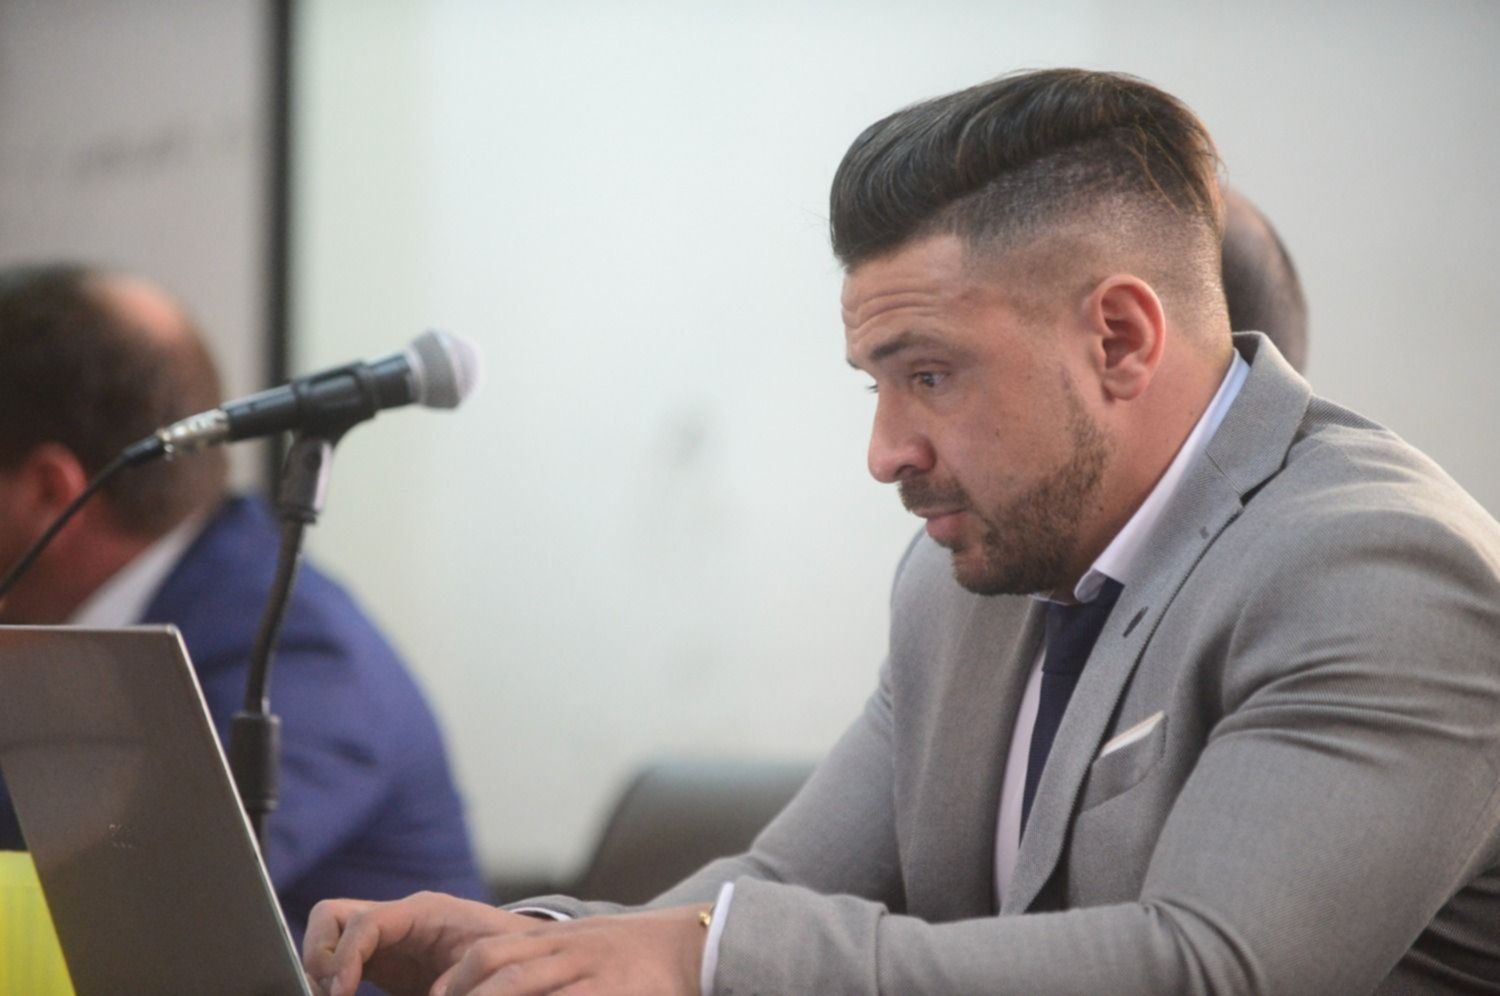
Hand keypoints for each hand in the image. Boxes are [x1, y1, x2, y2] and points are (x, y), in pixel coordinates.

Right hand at [302, 891, 538, 995]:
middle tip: (331, 993)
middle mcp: (397, 918)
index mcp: (422, 911)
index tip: (340, 992)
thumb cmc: (505, 951)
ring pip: (330, 935)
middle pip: (332, 916)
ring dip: (322, 967)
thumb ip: (455, 979)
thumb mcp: (486, 960)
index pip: (365, 921)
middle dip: (320, 954)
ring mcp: (386, 937)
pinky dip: (332, 979)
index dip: (345, 956)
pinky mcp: (381, 960)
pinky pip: (341, 959)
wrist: (517, 952)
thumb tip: (435, 994)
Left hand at [434, 904, 709, 995]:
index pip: (487, 950)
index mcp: (554, 938)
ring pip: (522, 981)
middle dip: (459, 992)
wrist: (695, 943)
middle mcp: (565, 947)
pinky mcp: (611, 989)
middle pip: (494, 961)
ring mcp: (588, 967)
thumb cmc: (634, 959)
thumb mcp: (583, 950)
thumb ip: (544, 961)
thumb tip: (499, 976)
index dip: (452, 979)